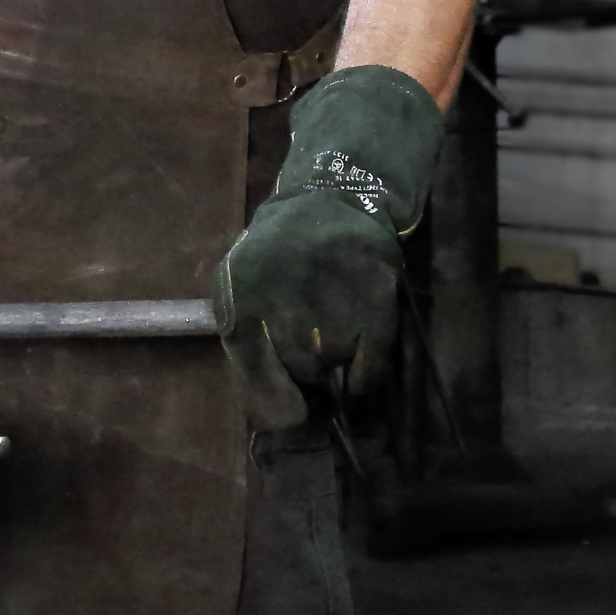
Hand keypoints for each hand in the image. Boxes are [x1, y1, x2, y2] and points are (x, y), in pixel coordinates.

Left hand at [212, 192, 401, 430]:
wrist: (330, 198)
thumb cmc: (278, 254)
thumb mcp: (240, 284)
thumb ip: (247, 338)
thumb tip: (279, 410)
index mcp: (242, 286)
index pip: (251, 358)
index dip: (271, 396)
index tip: (293, 416)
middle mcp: (285, 287)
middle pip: (298, 364)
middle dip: (305, 374)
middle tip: (311, 364)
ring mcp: (332, 289)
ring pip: (333, 361)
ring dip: (334, 366)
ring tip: (331, 345)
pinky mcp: (375, 291)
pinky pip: (371, 360)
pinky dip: (367, 374)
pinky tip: (360, 367)